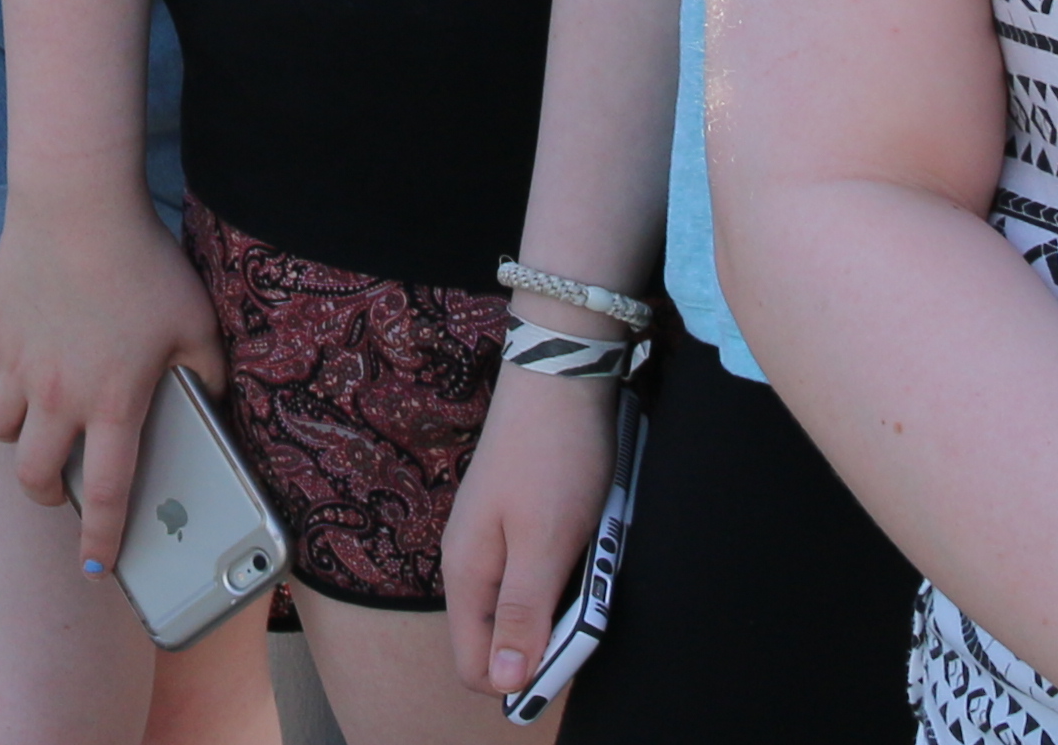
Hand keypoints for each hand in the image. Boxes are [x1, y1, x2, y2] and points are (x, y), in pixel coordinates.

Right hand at [0, 188, 223, 579]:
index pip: (109, 494)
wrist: (79, 203)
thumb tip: (213, 402)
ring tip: (34, 421)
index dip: (101, 542)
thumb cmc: (143, 262)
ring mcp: (18, 361)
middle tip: (60, 486)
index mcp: (113, 402)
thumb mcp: (197, 321)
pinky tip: (7, 365)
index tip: (97, 570)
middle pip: (33, 474)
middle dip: (46, 493)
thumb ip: (208, 373)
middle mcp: (58, 394)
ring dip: (14, 433)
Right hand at [442, 356, 622, 700]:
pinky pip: (537, 575)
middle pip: (500, 640)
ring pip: (524, 607)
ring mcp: (492, 540)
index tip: (566, 655)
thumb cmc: (552, 457)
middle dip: (548, 639)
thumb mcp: (544, 543)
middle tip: (588, 601)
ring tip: (591, 562)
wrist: (560, 375)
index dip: (519, 679)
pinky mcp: (517, 523)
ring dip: (562, 603)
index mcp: (466, 573)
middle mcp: (470, 562)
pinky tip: (588, 544)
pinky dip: (567, 573)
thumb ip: (523, 613)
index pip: (475, 664)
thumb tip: (505, 682)